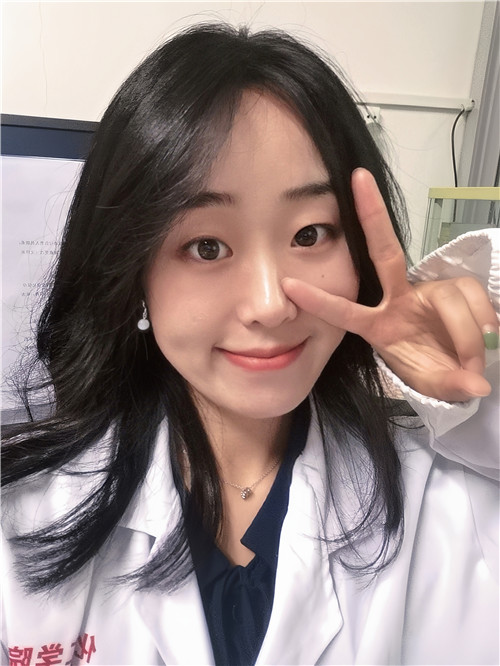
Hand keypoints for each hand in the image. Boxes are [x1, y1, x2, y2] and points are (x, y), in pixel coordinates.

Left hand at [282, 168, 497, 401]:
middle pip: (384, 252)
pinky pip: (473, 296)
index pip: (345, 312)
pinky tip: (492, 338)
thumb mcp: (435, 383)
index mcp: (378, 326)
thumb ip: (451, 385)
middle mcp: (399, 299)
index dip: (320, 301)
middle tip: (358, 178)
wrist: (460, 367)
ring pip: (449, 297)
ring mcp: (428, 290)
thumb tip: (477, 387)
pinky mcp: (457, 288)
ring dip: (467, 333)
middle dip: (371, 215)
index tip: (287, 285)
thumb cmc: (434, 371)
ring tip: (474, 363)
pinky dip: (485, 321)